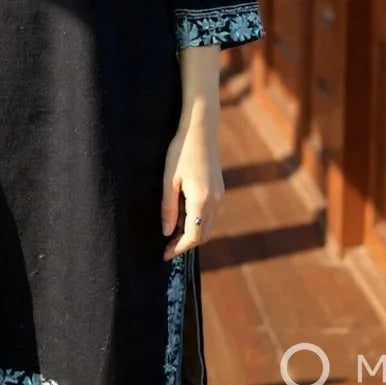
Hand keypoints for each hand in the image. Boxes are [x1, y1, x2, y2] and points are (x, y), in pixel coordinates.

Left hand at [160, 120, 223, 259]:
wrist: (201, 130)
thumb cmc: (181, 151)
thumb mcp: (169, 180)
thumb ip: (168, 208)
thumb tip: (167, 232)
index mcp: (202, 201)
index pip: (193, 236)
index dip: (178, 248)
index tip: (164, 254)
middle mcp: (215, 202)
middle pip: (203, 236)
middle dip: (186, 245)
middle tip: (167, 247)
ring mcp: (221, 197)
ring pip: (209, 227)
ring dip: (194, 235)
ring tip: (173, 234)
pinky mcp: (221, 191)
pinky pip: (212, 216)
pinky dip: (200, 224)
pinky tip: (185, 218)